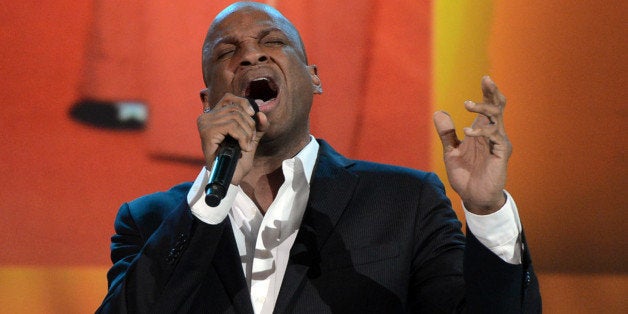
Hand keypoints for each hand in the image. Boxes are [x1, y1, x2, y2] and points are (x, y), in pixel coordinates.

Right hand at [197, 93, 268, 184]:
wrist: (230, 178)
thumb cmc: (237, 160)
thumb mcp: (251, 138)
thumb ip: (257, 126)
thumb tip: (262, 114)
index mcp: (214, 117)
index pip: (228, 98)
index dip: (243, 103)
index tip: (253, 114)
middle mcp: (206, 118)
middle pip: (235, 109)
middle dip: (249, 124)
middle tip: (250, 140)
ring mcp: (205, 124)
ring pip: (235, 118)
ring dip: (247, 133)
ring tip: (246, 145)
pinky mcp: (207, 132)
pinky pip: (231, 126)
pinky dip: (242, 136)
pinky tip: (243, 147)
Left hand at [433, 76, 511, 213]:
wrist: (474, 198)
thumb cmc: (466, 175)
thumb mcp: (451, 152)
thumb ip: (447, 134)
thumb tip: (439, 112)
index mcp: (482, 131)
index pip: (488, 107)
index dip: (488, 92)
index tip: (485, 78)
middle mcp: (493, 134)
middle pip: (498, 107)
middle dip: (493, 92)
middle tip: (486, 79)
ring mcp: (498, 143)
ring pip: (497, 118)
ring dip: (483, 108)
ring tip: (467, 104)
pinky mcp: (501, 153)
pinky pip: (494, 137)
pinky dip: (481, 131)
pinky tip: (468, 132)